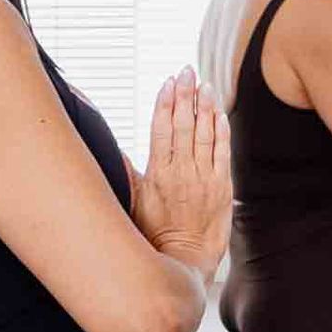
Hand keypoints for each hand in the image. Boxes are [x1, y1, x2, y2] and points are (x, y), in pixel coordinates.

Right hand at [132, 68, 231, 279]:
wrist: (184, 261)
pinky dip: (222, 131)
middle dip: (185, 95)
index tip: (167, 82)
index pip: (161, 129)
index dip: (165, 103)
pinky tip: (219, 114)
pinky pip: (223, 152)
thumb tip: (109, 148)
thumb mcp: (132, 201)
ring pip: (205, 134)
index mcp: (158, 173)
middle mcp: (182, 172)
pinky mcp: (223, 188)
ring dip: (204, 107)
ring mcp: (204, 179)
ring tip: (204, 84)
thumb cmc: (153, 234)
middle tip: (187, 71)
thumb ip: (126, 171)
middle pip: (183, 125)